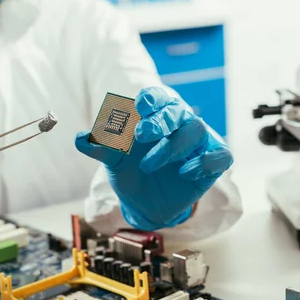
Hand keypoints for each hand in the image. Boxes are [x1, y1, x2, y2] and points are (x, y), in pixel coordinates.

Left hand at [76, 87, 233, 230]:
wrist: (145, 204)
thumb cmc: (132, 171)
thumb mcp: (114, 161)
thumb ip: (100, 147)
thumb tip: (80, 138)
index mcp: (155, 115)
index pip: (159, 96)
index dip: (152, 97)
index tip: (140, 105)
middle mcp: (178, 125)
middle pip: (178, 110)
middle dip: (160, 120)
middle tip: (140, 134)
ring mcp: (197, 144)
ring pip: (197, 129)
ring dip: (173, 145)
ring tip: (149, 165)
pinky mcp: (211, 164)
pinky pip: (220, 155)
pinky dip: (205, 162)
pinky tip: (185, 174)